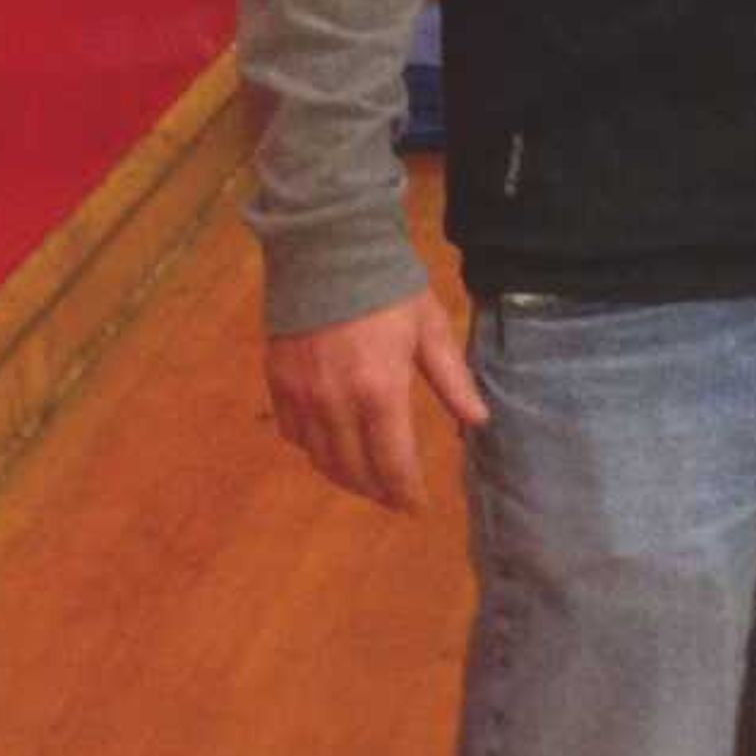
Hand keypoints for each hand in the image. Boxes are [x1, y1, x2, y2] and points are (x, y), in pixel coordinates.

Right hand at [266, 290, 487, 511]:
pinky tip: (329, 443)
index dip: (406, 492)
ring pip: (320, 459)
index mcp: (381, 391)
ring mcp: (301, 396)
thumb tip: (478, 422)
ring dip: (344, 476)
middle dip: (376, 490)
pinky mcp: (277, 383)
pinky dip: (313, 448)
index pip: (393, 463)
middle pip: (353, 470)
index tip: (416, 507)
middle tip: (393, 496)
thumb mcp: (430, 328)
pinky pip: (293, 434)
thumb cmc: (389, 286)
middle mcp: (336, 404)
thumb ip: (452, 380)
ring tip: (364, 478)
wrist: (328, 248)